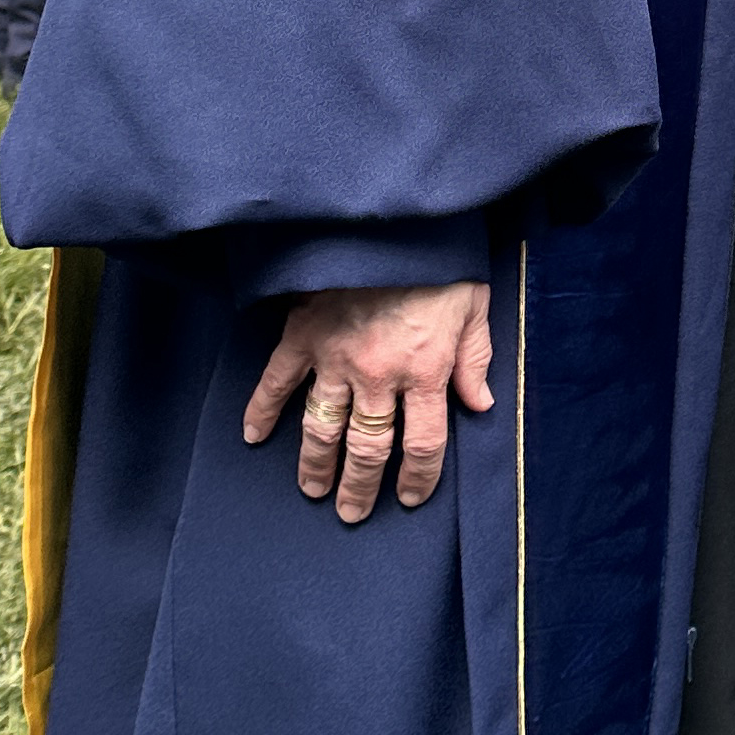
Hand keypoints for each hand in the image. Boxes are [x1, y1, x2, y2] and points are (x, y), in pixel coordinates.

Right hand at [243, 281, 493, 521]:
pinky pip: (278, 381)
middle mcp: (378, 375)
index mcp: (424, 370)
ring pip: (323, 427)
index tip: (409, 498)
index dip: (417, 477)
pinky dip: (262, 410)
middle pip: (368, 447)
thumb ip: (475, 359)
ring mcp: (335, 358)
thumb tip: (480, 405)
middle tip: (351, 512)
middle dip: (359, 485)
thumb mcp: (474, 306)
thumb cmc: (438, 262)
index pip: (422, 443)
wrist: (392, 222)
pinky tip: (253, 437)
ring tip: (313, 490)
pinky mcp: (303, 335)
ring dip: (316, 464)